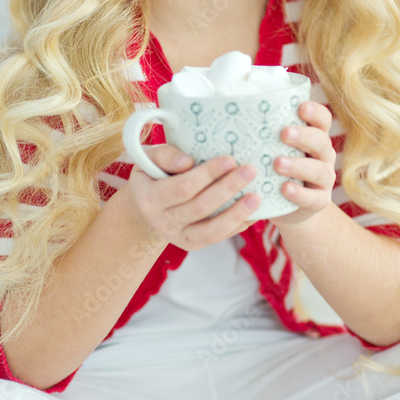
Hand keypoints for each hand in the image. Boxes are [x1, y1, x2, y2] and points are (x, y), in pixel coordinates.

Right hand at [122, 144, 260, 251]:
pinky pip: (218, 237)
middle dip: (228, 188)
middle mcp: (163, 221)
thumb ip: (164, 155)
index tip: (230, 159)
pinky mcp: (192, 244)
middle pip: (200, 207)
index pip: (183, 187)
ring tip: (257, 197)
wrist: (142, 208)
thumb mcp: (147, 158)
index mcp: (149, 199)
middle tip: (250, 171)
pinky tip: (253, 213)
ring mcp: (178, 237)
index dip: (207, 174)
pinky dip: (237, 226)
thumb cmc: (150, 175)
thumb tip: (188, 162)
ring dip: (236, 213)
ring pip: (211, 230)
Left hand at [268, 101, 335, 230]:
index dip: (315, 112)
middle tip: (283, 133)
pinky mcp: (319, 201)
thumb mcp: (268, 149)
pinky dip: (299, 193)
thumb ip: (258, 134)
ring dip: (299, 165)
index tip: (301, 107)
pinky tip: (285, 188)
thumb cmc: (271, 170)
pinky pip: (313, 198)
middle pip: (322, 142)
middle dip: (304, 136)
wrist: (284, 208)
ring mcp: (323, 180)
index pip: (322, 120)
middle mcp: (322, 156)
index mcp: (313, 137)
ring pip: (320, 171)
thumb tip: (221, 113)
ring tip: (277, 163)